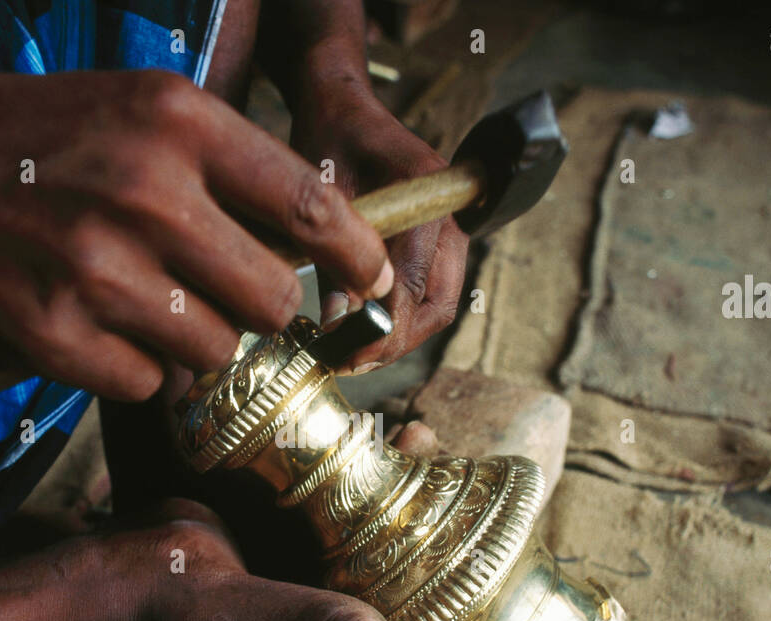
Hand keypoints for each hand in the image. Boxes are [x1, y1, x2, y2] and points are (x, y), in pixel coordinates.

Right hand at [0, 69, 394, 399]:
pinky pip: (145, 384)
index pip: (309, 205)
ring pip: (211, 351)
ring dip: (192, 341)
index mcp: (178, 121)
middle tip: (225, 295)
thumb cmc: (36, 138)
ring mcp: (95, 266)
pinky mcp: (52, 330)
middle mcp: (144, 191)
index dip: (357, 256)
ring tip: (143, 302)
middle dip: (260, 310)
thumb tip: (318, 245)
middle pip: (269, 298)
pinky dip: (132, 368)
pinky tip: (97, 326)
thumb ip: (228, 170)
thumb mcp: (139, 112)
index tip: (373, 281)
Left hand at [292, 85, 469, 373]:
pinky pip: (430, 291)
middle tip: (350, 364)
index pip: (414, 284)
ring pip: (438, 304)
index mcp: (426, 195)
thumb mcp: (320, 195)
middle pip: (437, 303)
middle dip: (396, 343)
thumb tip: (337, 326)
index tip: (349, 356)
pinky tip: (366, 333)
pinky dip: (403, 318)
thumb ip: (332, 259)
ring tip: (355, 356)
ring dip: (401, 336)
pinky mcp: (439, 240)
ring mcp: (449, 228)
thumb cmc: (329, 138)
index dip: (384, 330)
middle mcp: (449, 213)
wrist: (345, 107)